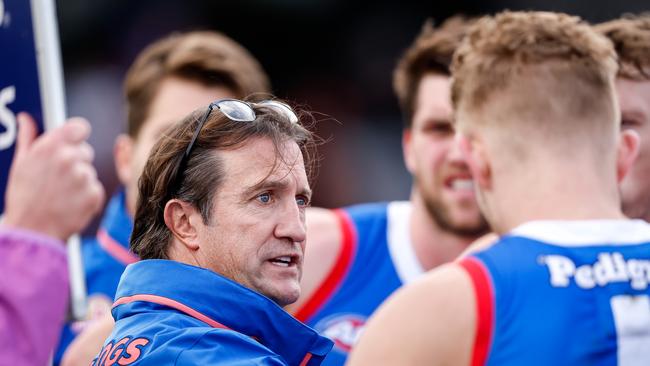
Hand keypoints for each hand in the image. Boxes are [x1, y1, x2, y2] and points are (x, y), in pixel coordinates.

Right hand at [3, 113, 104, 239]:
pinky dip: (87, 197)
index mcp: (50, 147)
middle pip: (86, 151)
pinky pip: (96, 189)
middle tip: (58, 179)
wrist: (32, 232)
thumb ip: (28, 138)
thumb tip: (27, 118)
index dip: (77, 135)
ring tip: (61, 194)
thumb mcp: (21, 165)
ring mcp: (83, 177)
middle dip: (75, 162)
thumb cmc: (24, 198)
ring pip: (89, 172)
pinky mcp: (94, 194)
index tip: (74, 141)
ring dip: (80, 181)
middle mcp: (69, 158)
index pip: (80, 127)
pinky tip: (70, 204)